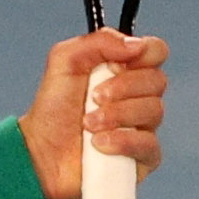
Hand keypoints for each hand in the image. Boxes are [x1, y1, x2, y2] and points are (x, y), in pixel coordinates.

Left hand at [17, 30, 165, 198]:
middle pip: (157, 80)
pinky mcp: (143, 157)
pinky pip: (149, 144)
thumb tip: (136, 45)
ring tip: (88, 124)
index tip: (116, 64)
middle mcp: (138, 96)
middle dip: (122, 88)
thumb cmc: (53, 109)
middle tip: (93, 97)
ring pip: (154, 111)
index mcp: (125, 69)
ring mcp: (143, 127)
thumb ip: (98, 41)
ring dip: (116, 115)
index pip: (155, 52)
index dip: (144, 54)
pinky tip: (98, 144)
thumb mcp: (65, 61)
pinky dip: (122, 142)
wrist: (41, 151)